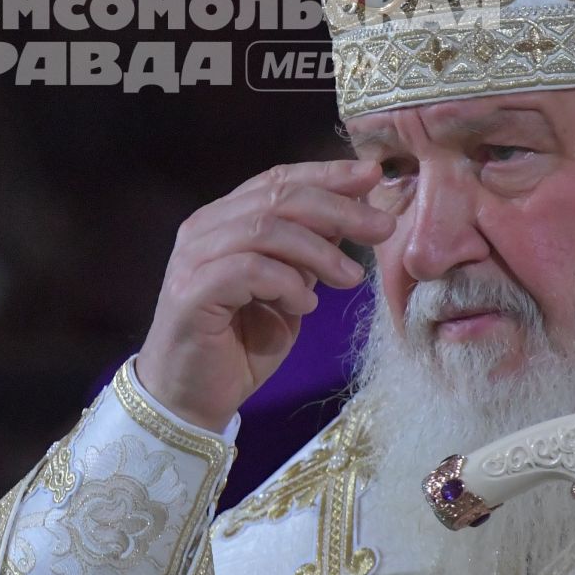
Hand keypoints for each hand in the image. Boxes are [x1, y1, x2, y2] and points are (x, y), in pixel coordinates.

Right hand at [134, 160, 391, 431]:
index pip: (277, 180)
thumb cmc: (240, 345)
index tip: (373, 177)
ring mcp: (193, 259)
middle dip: (338, 208)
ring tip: (350, 279)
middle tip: (382, 227)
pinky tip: (306, 306)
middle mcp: (203, 229)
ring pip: (266, 230)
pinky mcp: (192, 293)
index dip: (327, 175)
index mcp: (224, 219)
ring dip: (319, 251)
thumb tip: (353, 216)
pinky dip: (287, 284)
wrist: (192, 399)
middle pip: (277, 197)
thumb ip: (307, 253)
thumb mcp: (288, 290)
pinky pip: (249, 270)